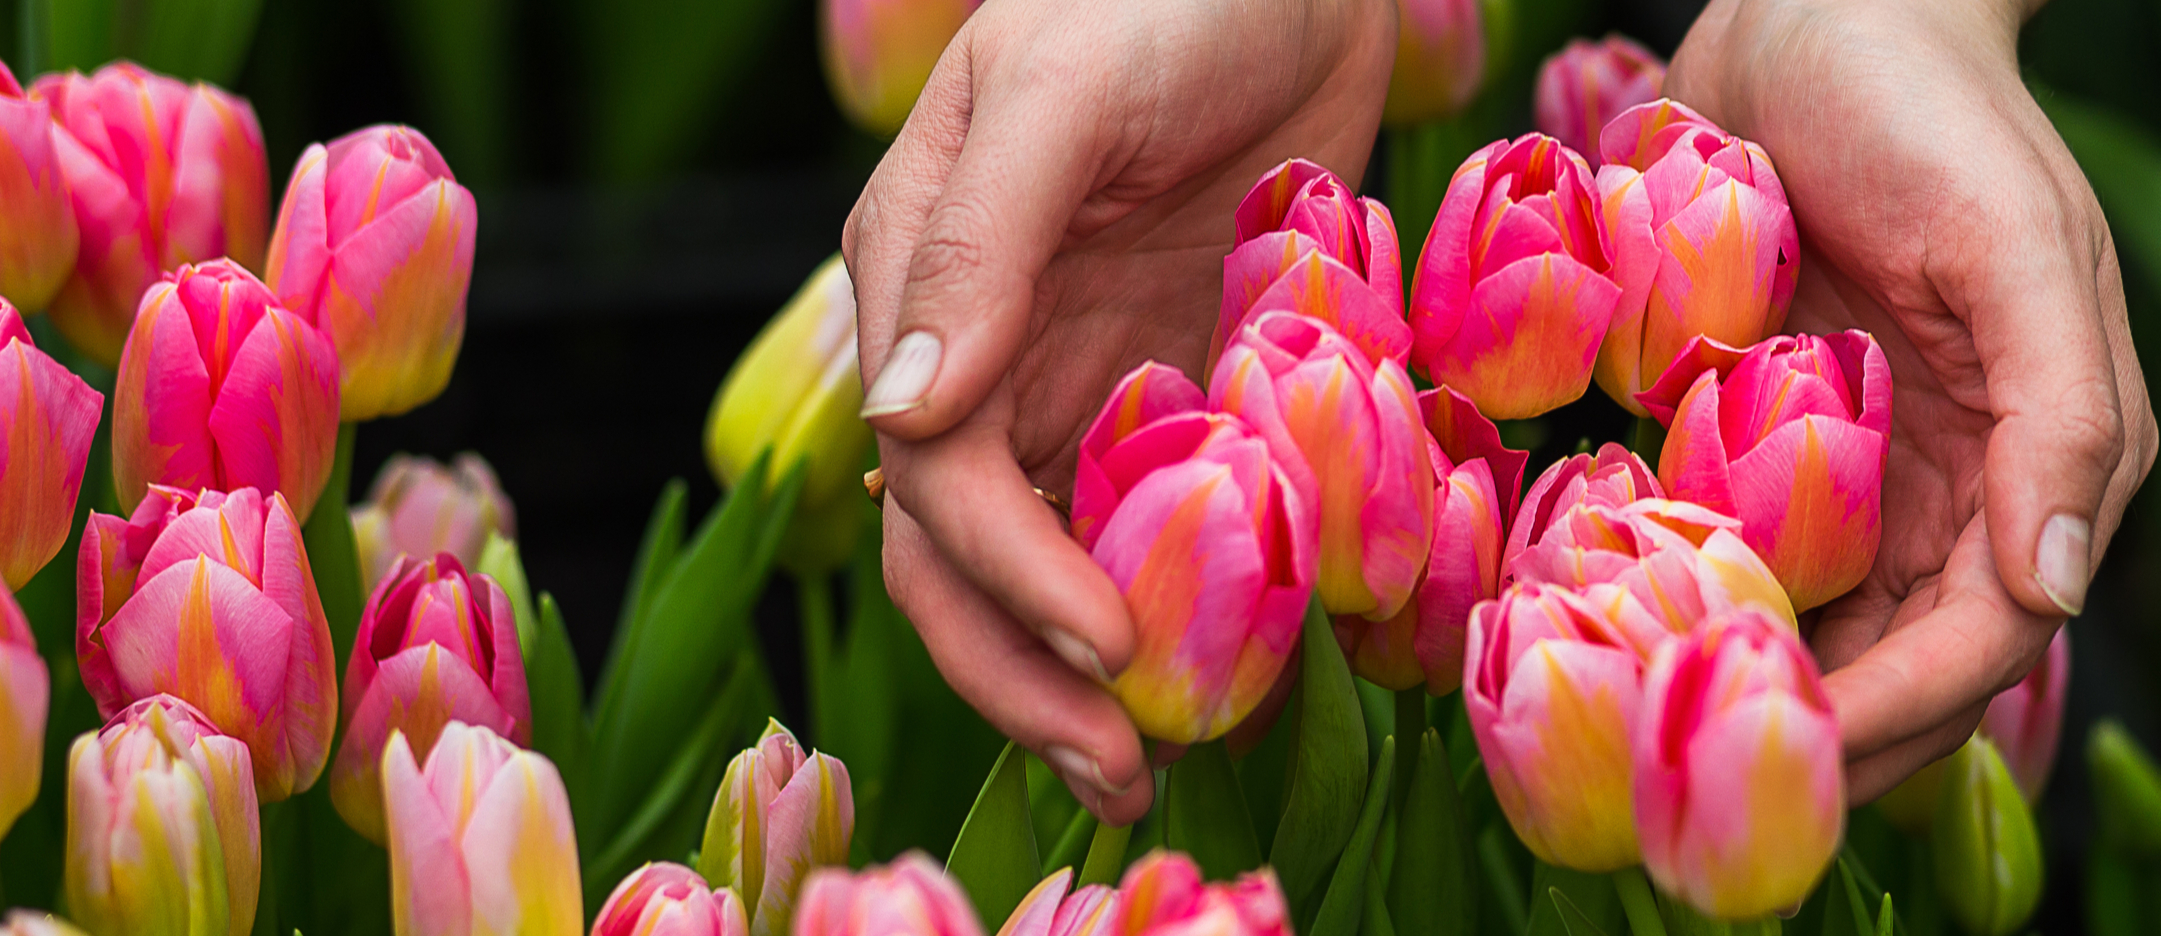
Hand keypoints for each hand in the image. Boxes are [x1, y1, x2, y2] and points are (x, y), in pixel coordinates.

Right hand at [843, 0, 1392, 823]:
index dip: (1009, 583)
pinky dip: (1187, 594)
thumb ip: (977, 245)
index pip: (940, 482)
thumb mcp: (1058, 93)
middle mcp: (987, 350)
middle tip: (1124, 771)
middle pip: (972, 556)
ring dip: (1091, 669)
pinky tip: (1242, 664)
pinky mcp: (1181, 379)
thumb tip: (906, 414)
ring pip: (1057, 557)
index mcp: (920, 283)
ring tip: (1159, 765)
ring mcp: (1084, 372)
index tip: (1106, 653)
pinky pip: (1163, 511)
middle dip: (1029, 677)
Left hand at [1667, 0, 2158, 802]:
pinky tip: (1618, 630)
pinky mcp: (1772, 437)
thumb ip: (2063, 414)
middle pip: (1903, 667)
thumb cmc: (1925, 103)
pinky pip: (1740, 552)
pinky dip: (1693, 600)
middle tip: (1696, 787)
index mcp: (2045, 457)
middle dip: (1820, 736)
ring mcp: (1864, 470)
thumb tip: (2058, 591)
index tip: (1794, 752)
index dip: (1899, 712)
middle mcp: (1961, 487)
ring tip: (1647, 729)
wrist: (1822, 2)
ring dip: (1749, 688)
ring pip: (1820, 630)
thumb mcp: (2012, 238)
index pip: (1984, 639)